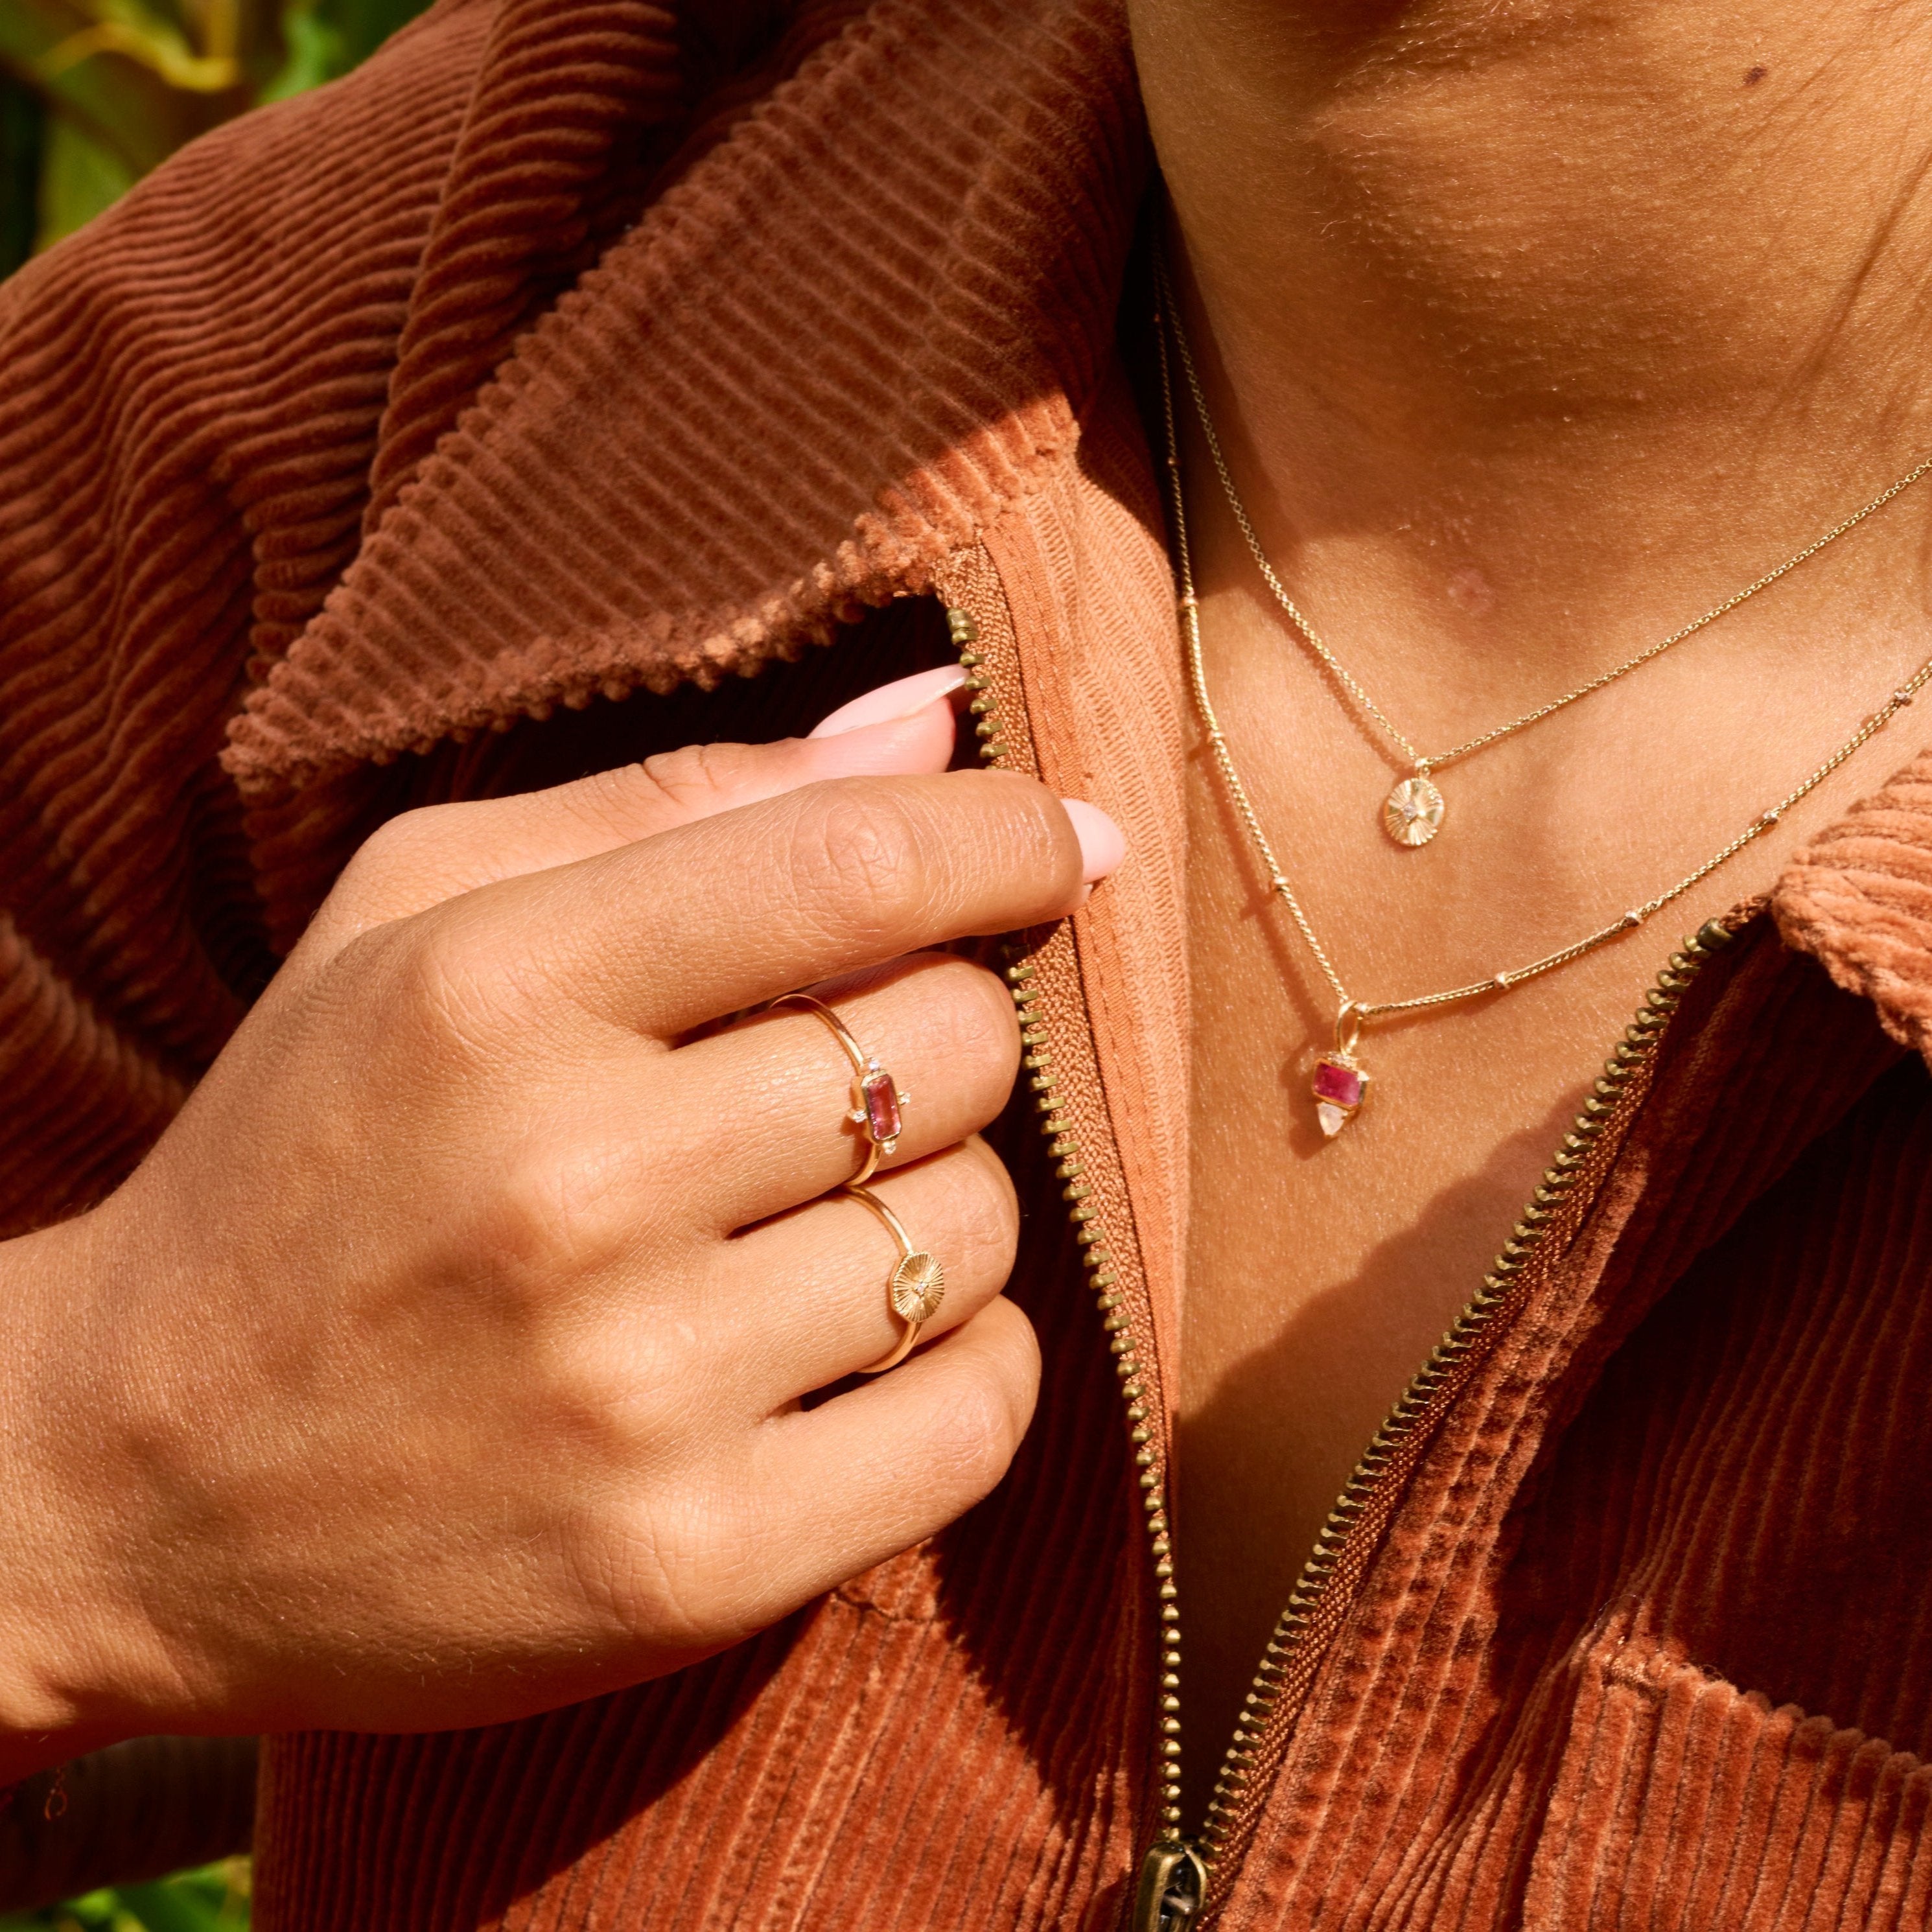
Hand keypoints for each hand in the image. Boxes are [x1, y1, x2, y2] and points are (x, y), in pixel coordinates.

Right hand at [0, 668, 1123, 1770]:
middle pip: (945, 1046)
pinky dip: (974, 1361)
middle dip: (947, 1030)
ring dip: (944, 1200)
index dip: (1005, 838)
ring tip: (816, 1216)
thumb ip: (679, 800)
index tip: (1059, 847)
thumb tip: (932, 730)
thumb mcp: (417, 919)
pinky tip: (873, 1342)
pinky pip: (979, 1419)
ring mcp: (636, 1395)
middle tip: (848, 1066)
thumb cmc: (300, 1157)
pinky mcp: (692, 1569)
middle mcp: (571, 1186)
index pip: (852, 864)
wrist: (118, 1484)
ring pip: (978, 1229)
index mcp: (496, 991)